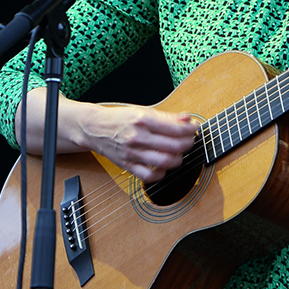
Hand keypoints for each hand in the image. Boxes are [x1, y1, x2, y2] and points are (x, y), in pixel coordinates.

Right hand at [75, 104, 198, 182]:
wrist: (94, 128)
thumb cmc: (120, 118)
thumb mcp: (144, 112)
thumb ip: (168, 117)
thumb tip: (188, 119)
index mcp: (143, 120)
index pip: (175, 129)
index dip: (190, 130)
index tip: (194, 129)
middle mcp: (137, 137)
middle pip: (173, 146)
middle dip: (188, 144)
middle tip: (190, 141)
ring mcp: (132, 153)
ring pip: (164, 162)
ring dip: (178, 159)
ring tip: (179, 153)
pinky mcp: (127, 165)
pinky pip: (149, 176)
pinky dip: (161, 174)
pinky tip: (164, 166)